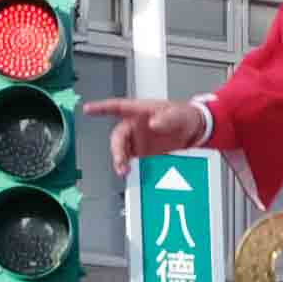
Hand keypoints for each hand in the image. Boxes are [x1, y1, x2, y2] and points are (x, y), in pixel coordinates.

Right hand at [85, 93, 199, 166]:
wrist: (194, 131)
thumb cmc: (184, 116)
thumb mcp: (178, 114)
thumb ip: (167, 118)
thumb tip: (154, 123)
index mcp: (140, 111)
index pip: (117, 107)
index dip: (101, 108)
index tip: (88, 109)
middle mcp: (135, 126)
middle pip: (118, 137)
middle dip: (117, 150)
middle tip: (121, 162)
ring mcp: (138, 140)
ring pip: (122, 151)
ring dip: (121, 161)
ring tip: (126, 171)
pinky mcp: (144, 153)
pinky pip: (132, 161)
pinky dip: (131, 168)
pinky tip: (133, 174)